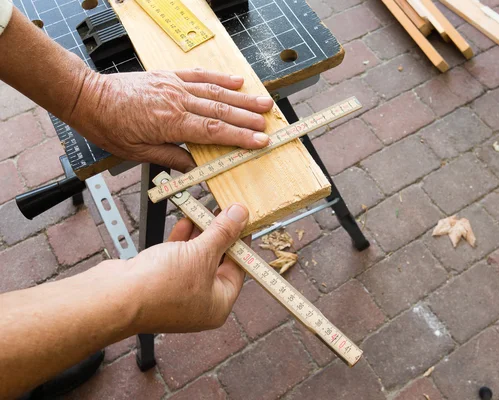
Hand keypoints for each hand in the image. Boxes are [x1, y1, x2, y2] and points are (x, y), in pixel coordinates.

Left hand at [67, 69, 274, 171]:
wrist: (88, 97)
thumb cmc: (109, 126)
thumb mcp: (137, 153)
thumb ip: (171, 158)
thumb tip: (195, 167)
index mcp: (170, 123)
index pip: (213, 131)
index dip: (240, 137)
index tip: (259, 141)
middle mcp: (176, 101)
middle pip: (220, 111)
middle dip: (248, 118)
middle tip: (269, 123)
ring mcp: (174, 86)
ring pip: (215, 92)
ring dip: (241, 98)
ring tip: (262, 102)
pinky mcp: (169, 77)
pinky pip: (199, 75)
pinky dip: (220, 78)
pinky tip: (236, 81)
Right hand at [128, 204, 248, 332]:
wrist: (115, 297)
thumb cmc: (161, 287)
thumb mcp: (202, 254)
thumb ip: (223, 233)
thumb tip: (240, 216)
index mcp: (218, 305)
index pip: (239, 268)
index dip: (242, 242)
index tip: (244, 221)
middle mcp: (200, 302)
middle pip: (217, 262)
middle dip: (220, 234)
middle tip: (225, 211)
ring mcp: (178, 292)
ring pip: (196, 257)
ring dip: (201, 233)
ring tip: (206, 209)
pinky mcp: (159, 281)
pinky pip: (177, 257)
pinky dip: (182, 240)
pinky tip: (186, 220)